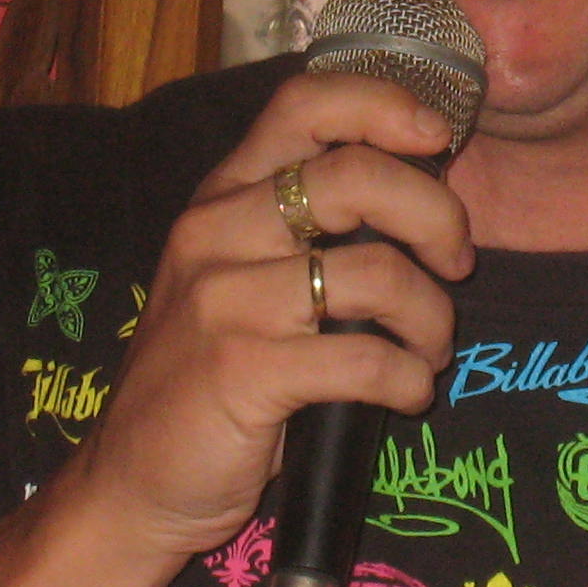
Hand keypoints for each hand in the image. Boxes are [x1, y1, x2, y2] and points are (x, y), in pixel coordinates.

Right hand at [72, 72, 476, 555]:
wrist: (131, 483)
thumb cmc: (206, 379)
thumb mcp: (241, 279)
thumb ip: (307, 231)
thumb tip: (424, 200)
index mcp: (223, 198)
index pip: (305, 104)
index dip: (385, 105)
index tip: (439, 137)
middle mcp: (216, 233)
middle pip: (358, 177)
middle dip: (438, 217)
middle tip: (456, 265)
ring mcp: (224, 300)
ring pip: (377, 273)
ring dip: (432, 318)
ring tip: (430, 351)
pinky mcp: (242, 371)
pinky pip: (365, 358)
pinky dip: (408, 378)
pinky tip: (407, 394)